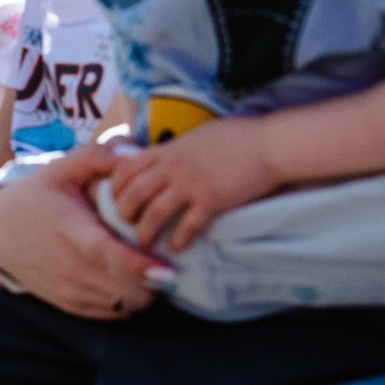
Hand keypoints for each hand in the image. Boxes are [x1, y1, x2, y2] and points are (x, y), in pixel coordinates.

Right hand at [0, 144, 166, 319]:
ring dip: (144, 293)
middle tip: (167, 264)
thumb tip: (132, 152)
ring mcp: (68, 288)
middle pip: (126, 290)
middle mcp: (69, 265)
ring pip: (123, 305)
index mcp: (70, 230)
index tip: (168, 271)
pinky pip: (110, 314)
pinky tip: (129, 283)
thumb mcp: (60, 169)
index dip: (140, 267)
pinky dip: (127, 303)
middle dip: (155, 282)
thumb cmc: (36, 198)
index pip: (107, 255)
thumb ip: (96, 156)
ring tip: (150, 273)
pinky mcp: (68, 303)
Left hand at [104, 121, 274, 253]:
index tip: (116, 198)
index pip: (126, 168)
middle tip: (127, 224)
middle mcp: (173, 168)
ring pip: (154, 214)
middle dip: (124, 213)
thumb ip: (176, 149)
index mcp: (167, 150)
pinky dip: (178, 240)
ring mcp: (191, 185)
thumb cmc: (238, 136)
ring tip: (145, 243)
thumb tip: (164, 158)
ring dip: (146, 232)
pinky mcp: (211, 201)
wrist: (269, 144)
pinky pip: (187, 227)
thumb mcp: (196, 136)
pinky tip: (177, 248)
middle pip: (133, 194)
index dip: (116, 187)